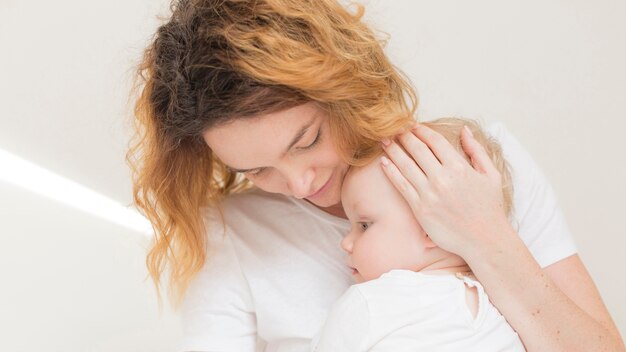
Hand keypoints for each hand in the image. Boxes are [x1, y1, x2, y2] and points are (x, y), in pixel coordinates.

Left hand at [380, 123, 510, 256]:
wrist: (484, 240)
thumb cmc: (489, 208)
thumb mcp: (491, 174)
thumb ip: (476, 150)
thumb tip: (464, 130)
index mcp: (459, 167)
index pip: (434, 141)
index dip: (421, 130)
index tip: (412, 125)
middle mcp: (442, 178)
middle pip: (416, 149)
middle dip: (403, 136)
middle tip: (393, 128)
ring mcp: (429, 194)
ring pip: (405, 165)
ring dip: (393, 150)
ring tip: (384, 141)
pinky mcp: (420, 208)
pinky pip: (401, 185)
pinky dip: (391, 171)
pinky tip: (384, 162)